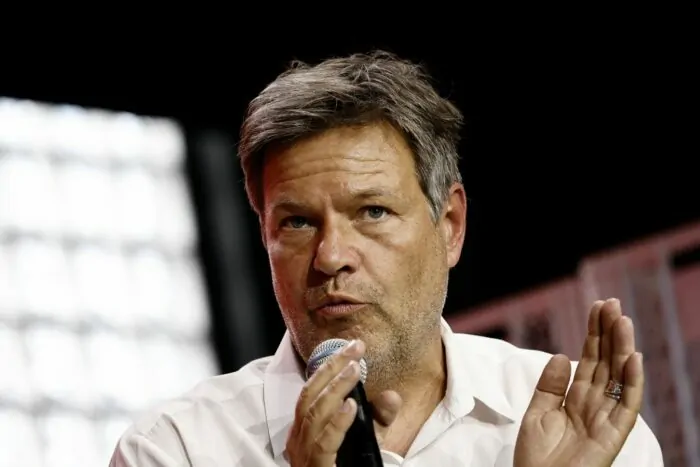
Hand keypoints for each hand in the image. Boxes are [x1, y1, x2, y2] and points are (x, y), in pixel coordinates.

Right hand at [285, 339, 400, 466]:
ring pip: (314, 413)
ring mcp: (304, 456)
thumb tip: (392, 395)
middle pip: (309, 395)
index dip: (329, 365)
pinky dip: (338, 422)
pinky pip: (324, 442)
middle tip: (354, 347)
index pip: (311, 390)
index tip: (352, 346)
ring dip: (335, 388)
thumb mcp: (368, 440)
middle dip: (331, 367)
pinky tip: (352, 407)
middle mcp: (299, 440)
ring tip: (354, 370)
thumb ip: (379, 418)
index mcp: (305, 430)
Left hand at [514, 298, 644, 466]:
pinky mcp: (612, 436)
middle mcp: (594, 404)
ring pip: (619, 378)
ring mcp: (605, 419)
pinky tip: (633, 359)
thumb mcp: (537, 413)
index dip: (595, 334)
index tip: (598, 307)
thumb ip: (550, 385)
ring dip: (623, 349)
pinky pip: (625, 406)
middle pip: (607, 363)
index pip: (590, 359)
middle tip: (612, 304)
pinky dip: (631, 383)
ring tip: (623, 321)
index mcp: (575, 398)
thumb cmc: (536, 457)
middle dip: (610, 333)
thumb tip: (563, 354)